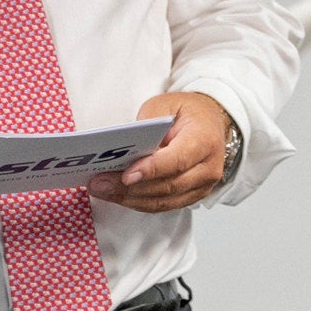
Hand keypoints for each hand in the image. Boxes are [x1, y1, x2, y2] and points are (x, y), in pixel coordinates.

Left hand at [87, 92, 230, 212]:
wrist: (211, 121)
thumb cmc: (187, 112)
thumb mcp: (165, 104)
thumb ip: (148, 125)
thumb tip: (125, 150)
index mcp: (204, 139)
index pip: (177, 160)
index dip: (151, 170)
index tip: (126, 175)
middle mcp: (208, 167)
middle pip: (168, 185)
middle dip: (131, 188)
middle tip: (100, 183)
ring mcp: (202, 186)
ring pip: (163, 201)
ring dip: (130, 199)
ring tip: (102, 189)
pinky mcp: (192, 196)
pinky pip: (163, 205)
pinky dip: (138, 202)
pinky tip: (117, 195)